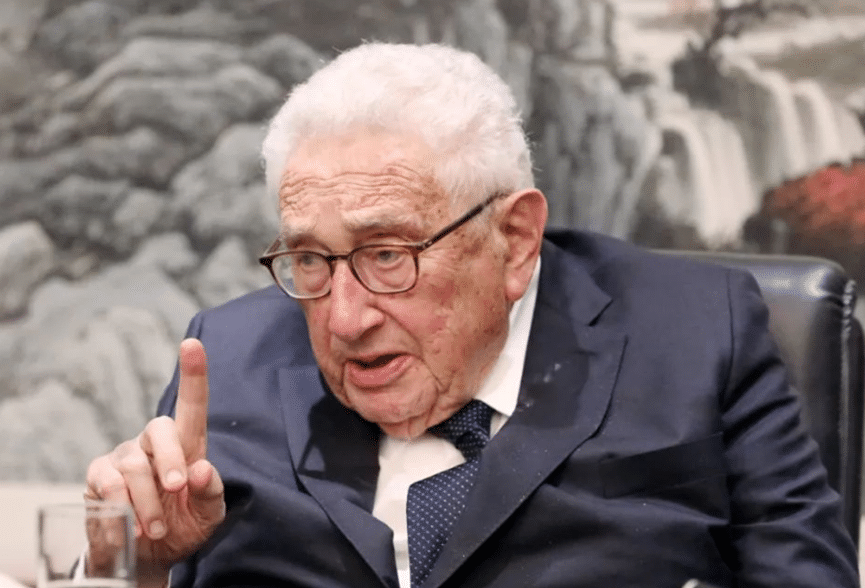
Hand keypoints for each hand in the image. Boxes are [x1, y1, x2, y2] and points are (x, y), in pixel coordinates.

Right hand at [85, 338, 224, 583]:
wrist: (150, 556)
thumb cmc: (184, 527)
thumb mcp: (209, 515)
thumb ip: (211, 492)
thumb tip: (201, 469)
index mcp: (188, 445)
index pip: (192, 405)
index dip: (193, 374)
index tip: (192, 344)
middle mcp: (154, 442)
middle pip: (160, 428)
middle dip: (170, 460)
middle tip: (177, 490)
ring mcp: (123, 456)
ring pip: (133, 464)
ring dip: (147, 500)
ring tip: (157, 527)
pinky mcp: (98, 475)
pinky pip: (106, 483)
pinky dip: (121, 508)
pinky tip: (131, 527)